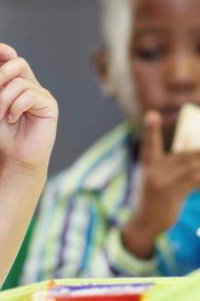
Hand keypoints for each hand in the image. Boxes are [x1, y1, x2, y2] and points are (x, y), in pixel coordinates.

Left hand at [0, 43, 57, 176]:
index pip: (11, 59)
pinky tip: (12, 119)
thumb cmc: (4, 135)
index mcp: (14, 83)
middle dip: (1, 72)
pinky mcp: (49, 104)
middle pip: (19, 63)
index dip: (2, 50)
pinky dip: (16, 107)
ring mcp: (40, 93)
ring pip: (20, 84)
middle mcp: (29, 84)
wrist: (17, 156)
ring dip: (4, 100)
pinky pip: (30, 96)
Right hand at [122, 110, 199, 257]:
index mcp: (148, 164)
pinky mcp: (170, 194)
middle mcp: (153, 171)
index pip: (150, 143)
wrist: (144, 224)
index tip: (152, 114)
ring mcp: (161, 182)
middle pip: (185, 156)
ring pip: (192, 168)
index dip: (151, 129)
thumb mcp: (157, 180)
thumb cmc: (154, 200)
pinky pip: (193, 182)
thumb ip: (172, 168)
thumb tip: (194, 156)